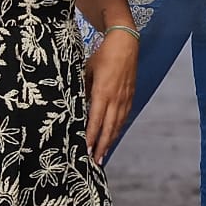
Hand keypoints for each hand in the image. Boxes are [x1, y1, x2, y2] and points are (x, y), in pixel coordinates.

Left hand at [85, 24, 138, 162]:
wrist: (125, 43)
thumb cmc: (104, 54)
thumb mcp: (87, 70)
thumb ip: (82, 88)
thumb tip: (75, 103)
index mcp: (103, 93)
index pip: (95, 120)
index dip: (91, 137)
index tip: (86, 150)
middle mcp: (115, 99)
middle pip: (109, 128)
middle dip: (102, 146)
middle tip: (96, 162)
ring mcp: (125, 98)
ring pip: (117, 125)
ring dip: (111, 140)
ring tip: (104, 154)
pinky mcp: (130, 96)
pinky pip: (124, 116)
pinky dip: (118, 128)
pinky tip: (114, 135)